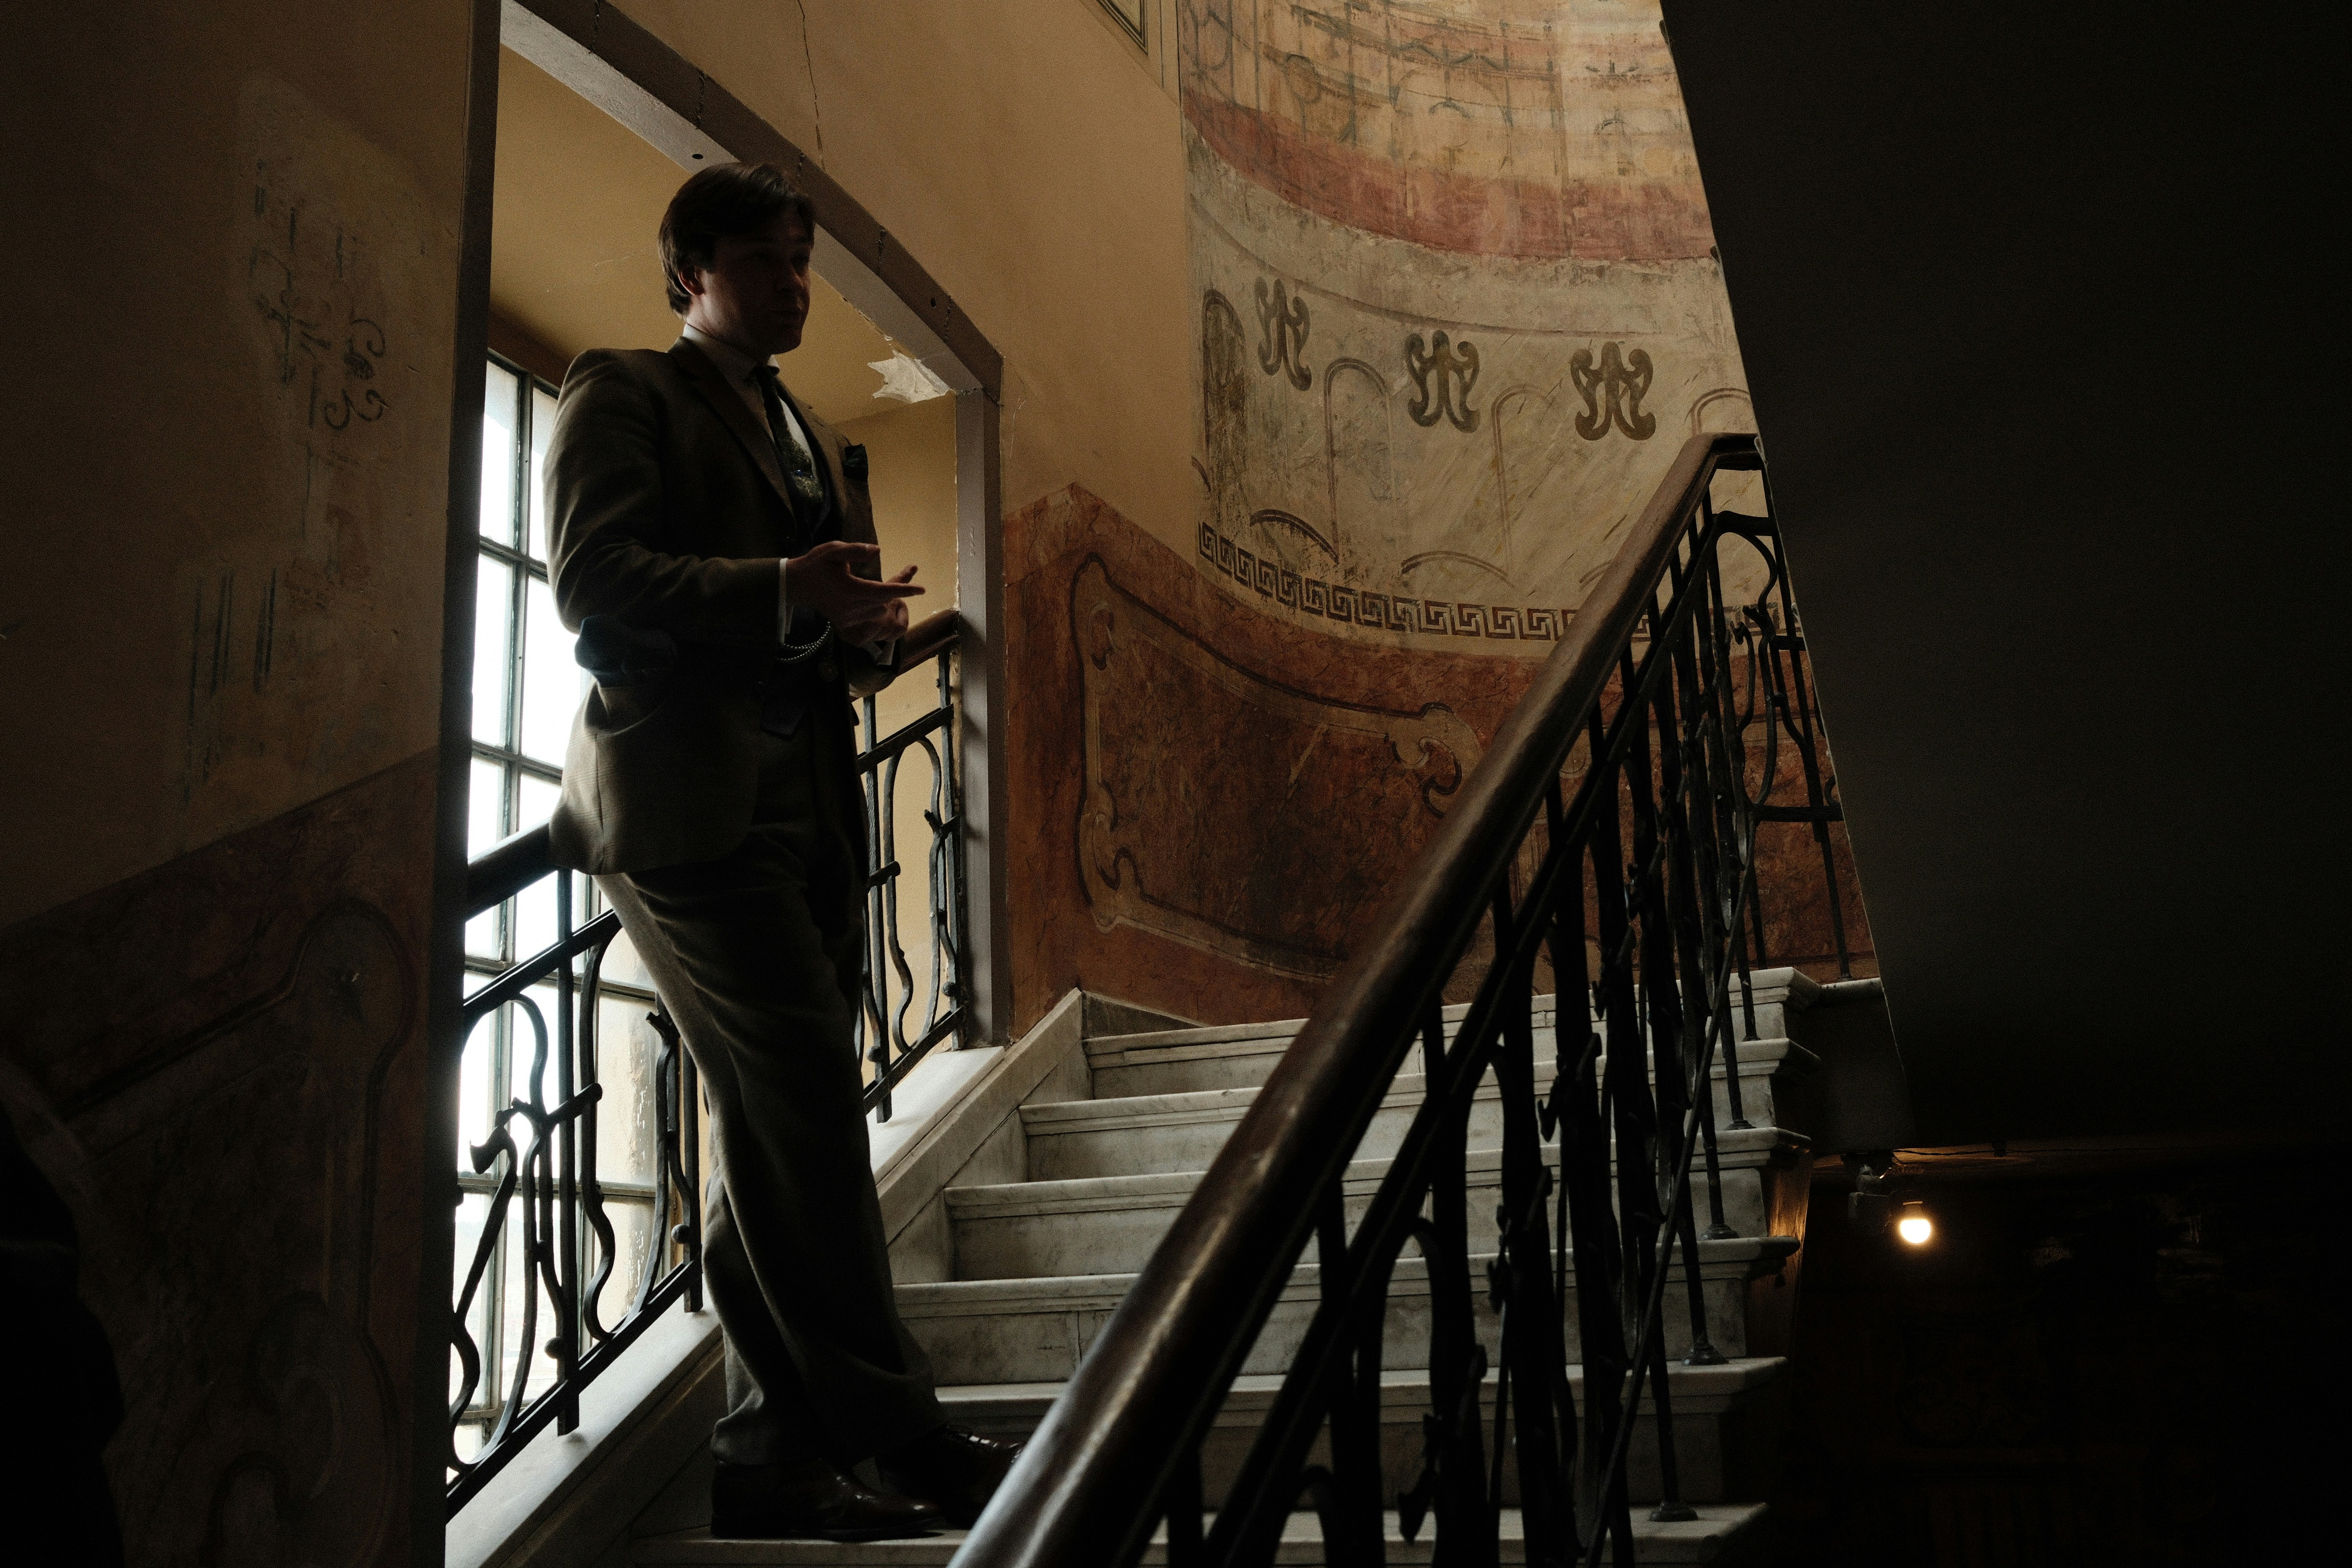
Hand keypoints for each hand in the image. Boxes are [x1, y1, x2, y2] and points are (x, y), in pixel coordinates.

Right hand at [785, 543, 922, 644]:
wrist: (797, 584)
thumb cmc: (816, 564)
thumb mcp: (833, 550)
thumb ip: (856, 551)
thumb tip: (878, 551)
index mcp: (851, 589)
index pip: (885, 591)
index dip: (906, 591)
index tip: (922, 589)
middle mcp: (850, 607)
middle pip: (883, 602)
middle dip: (892, 591)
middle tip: (899, 575)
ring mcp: (847, 618)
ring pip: (877, 611)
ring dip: (880, 600)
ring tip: (867, 586)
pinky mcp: (843, 623)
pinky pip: (866, 618)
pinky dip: (870, 608)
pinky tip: (858, 597)